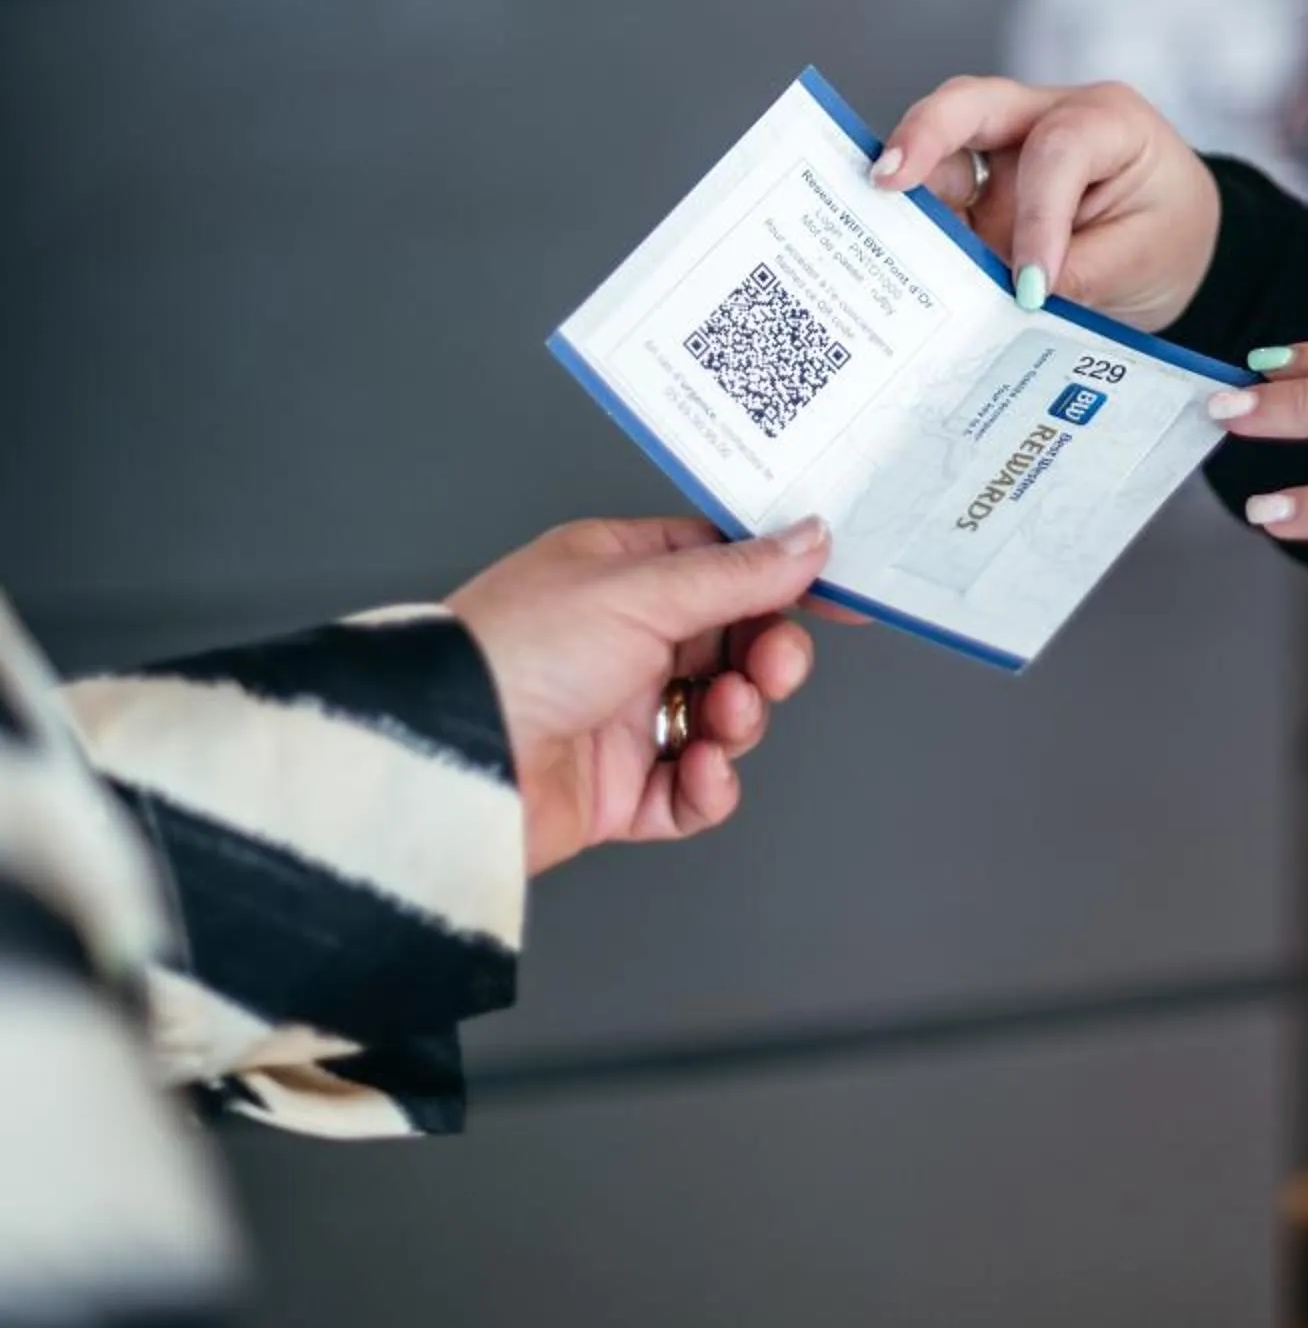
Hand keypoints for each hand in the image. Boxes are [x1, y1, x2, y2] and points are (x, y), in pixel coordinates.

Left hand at [447, 515, 827, 874]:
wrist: (449, 761)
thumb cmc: (516, 653)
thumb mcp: (639, 592)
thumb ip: (736, 573)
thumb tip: (808, 538)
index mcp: (620, 572)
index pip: (722, 563)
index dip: (782, 579)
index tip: (838, 596)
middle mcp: (623, 639)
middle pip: (734, 642)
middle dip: (767, 657)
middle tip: (771, 667)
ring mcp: (622, 715)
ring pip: (723, 716)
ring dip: (739, 719)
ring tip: (719, 720)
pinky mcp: (618, 789)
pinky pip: (691, 789)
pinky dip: (709, 784)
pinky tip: (700, 772)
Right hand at [873, 75, 1221, 327]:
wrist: (1169, 242)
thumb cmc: (1165, 234)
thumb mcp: (1144, 260)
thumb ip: (1079, 273)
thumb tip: (1011, 296)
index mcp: (1106, 120)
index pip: (1057, 152)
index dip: (1038, 217)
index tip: (1032, 286)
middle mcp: (1042, 118)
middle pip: (971, 105)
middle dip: (923, 136)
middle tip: (885, 181)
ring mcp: (999, 152)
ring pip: (938, 146)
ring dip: (906, 188)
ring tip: (874, 231)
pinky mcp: (973, 190)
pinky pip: (933, 198)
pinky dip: (909, 225)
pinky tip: (887, 256)